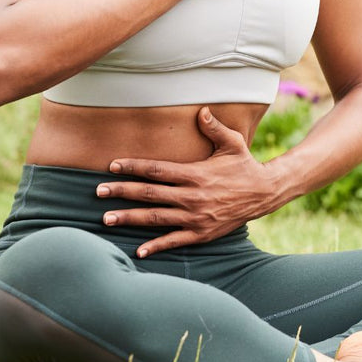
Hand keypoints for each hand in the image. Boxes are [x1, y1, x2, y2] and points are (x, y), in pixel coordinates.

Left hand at [97, 108, 288, 257]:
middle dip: (121, 192)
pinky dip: (156, 246)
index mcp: (195, 174)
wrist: (265, 193)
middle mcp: (192, 196)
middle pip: (149, 193)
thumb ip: (214, 128)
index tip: (112, 166)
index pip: (157, 170)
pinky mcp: (202, 233)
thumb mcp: (232, 144)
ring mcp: (195, 217)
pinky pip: (175, 241)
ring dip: (130, 218)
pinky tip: (138, 250)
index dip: (133, 167)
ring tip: (106, 219)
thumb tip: (201, 110)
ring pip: (156, 218)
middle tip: (97, 192)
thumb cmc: (245, 165)